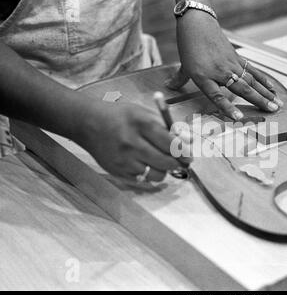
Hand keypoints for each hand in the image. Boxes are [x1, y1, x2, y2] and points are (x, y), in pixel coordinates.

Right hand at [77, 101, 191, 182]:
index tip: (189, 156)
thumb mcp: (145, 113)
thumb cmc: (122, 117)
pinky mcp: (117, 172)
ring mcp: (124, 160)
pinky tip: (147, 165)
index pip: (171, 143)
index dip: (184, 152)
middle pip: (166, 162)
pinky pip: (144, 181)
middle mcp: (132, 143)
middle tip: (180, 162)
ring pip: (157, 175)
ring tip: (161, 162)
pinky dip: (150, 175)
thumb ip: (168, 126)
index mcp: (142, 124)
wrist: (88, 124)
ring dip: (164, 170)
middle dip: (177, 163)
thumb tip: (189, 140)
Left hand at [167, 11, 282, 120]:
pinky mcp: (238, 58)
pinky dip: (263, 80)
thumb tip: (168, 87)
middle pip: (242, 88)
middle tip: (272, 110)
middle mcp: (220, 71)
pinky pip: (253, 71)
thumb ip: (179, 79)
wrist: (199, 23)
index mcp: (204, 77)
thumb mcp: (183, 64)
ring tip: (278, 103)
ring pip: (251, 80)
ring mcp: (231, 64)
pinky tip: (272, 88)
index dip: (228, 107)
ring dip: (266, 92)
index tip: (239, 117)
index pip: (218, 95)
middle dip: (258, 100)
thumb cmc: (189, 45)